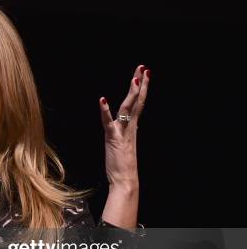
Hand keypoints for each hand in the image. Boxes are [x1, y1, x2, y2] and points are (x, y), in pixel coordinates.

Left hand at [99, 64, 150, 188]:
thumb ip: (122, 134)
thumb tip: (119, 126)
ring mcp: (123, 133)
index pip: (138, 105)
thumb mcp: (123, 146)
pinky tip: (103, 100)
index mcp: (132, 129)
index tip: (144, 75)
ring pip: (127, 109)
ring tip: (135, 77)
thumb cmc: (122, 167)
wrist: (126, 181)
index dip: (141, 89)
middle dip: (140, 84)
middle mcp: (130, 128)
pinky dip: (105, 111)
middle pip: (136, 102)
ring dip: (131, 93)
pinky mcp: (113, 139)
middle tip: (144, 67)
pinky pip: (109, 123)